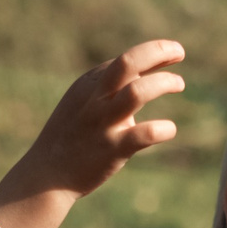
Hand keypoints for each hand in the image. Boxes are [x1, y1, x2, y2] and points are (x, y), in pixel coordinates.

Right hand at [0, 39, 185, 227]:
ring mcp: (103, 123)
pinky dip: (163, 129)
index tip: (173, 54)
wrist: (46, 176)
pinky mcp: (112, 149)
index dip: (152, 53)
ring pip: (137, 93)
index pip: (124, 61)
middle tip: (180, 52)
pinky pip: (144, 134)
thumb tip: (145, 75)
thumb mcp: (82, 103)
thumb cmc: (71, 138)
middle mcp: (95, 99)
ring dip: (163, 83)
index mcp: (88, 85)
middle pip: (127, 63)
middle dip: (157, 51)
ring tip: (179, 84)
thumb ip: (109, 88)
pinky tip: (169, 129)